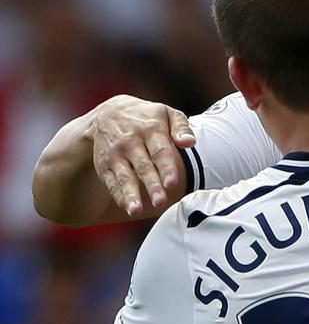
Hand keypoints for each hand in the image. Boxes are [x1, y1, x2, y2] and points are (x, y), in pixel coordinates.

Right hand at [88, 95, 194, 215]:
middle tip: (160, 201)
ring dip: (130, 194)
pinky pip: (111, 181)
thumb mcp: (166, 113)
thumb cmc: (146, 117)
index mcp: (151, 129)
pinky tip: (127, 206)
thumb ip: (182, 127)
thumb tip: (190, 142)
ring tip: (136, 210)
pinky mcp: (104, 165)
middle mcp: (131, 142)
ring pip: (124, 176)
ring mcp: (115, 154)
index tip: (172, 183)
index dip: (166, 168)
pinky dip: (118, 195)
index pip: (160, 151)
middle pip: (143, 166)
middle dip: (152, 185)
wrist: (108, 114)